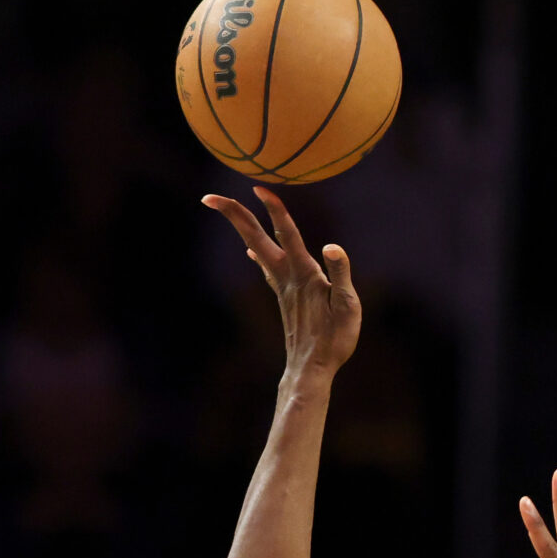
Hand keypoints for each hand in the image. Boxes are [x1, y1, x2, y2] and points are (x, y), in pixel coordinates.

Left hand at [205, 186, 360, 377]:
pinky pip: (266, 266)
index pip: (288, 234)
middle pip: (255, 238)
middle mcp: (286, 276)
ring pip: (258, 249)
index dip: (274, 210)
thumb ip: (340, 274)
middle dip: (233, 215)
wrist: (311, 369)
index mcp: (303, 273)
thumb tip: (331, 246)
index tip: (259, 188)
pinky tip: (251, 250)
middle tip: (209, 198)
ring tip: (230, 210)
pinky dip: (257, 251)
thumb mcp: (347, 306)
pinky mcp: (283, 296)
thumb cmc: (333, 340)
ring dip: (243, 228)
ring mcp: (281, 286)